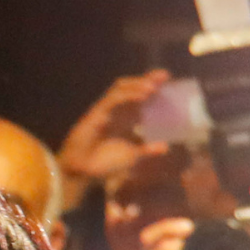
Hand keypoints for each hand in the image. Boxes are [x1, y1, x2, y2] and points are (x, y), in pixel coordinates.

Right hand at [57, 70, 172, 209]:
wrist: (82, 173)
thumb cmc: (103, 164)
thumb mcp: (131, 156)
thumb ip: (146, 149)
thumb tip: (165, 146)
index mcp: (123, 116)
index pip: (137, 94)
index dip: (151, 84)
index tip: (167, 78)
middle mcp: (114, 110)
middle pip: (129, 86)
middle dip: (146, 78)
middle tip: (163, 76)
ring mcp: (104, 110)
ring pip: (120, 89)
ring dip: (137, 85)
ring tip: (153, 87)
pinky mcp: (96, 114)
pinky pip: (112, 100)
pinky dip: (128, 96)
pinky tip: (141, 96)